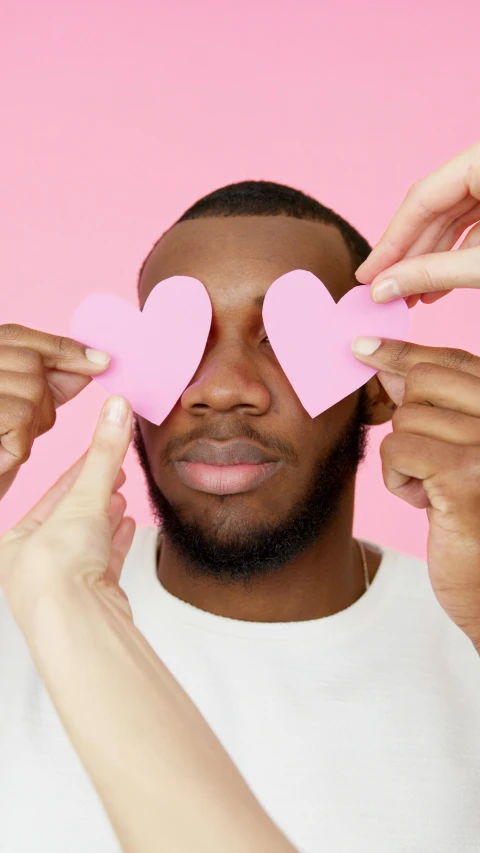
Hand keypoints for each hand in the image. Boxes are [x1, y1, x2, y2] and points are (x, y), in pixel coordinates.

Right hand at [0, 323, 110, 500]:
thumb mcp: (26, 407)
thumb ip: (55, 380)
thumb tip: (97, 360)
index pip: (18, 335)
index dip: (62, 348)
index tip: (103, 362)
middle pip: (31, 362)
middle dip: (45, 398)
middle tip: (27, 429)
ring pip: (32, 389)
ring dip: (35, 424)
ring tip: (11, 441)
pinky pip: (20, 416)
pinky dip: (22, 444)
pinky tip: (4, 455)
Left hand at [0, 395, 135, 634]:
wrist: (77, 624)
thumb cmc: (59, 571)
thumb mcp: (83, 497)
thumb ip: (104, 454)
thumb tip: (116, 409)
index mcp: (16, 542)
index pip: (52, 495)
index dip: (81, 470)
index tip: (101, 452)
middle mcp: (35, 565)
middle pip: (70, 518)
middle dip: (95, 494)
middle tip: (115, 473)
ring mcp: (65, 585)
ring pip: (87, 542)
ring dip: (106, 517)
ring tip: (121, 498)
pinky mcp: (92, 599)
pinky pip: (103, 564)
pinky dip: (116, 542)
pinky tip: (125, 528)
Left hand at [352, 336, 479, 648]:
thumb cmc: (472, 520)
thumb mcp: (453, 453)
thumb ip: (433, 406)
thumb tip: (387, 363)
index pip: (453, 360)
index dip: (403, 352)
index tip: (362, 347)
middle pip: (424, 381)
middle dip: (408, 419)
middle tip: (429, 461)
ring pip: (405, 418)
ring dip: (405, 458)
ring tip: (436, 490)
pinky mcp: (466, 474)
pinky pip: (397, 449)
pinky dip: (398, 479)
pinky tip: (427, 504)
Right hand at [354, 142, 479, 306]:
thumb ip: (433, 274)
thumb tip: (381, 290)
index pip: (421, 198)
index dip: (390, 241)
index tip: (366, 276)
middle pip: (435, 209)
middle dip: (409, 256)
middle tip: (382, 292)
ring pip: (452, 219)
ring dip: (428, 260)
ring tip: (406, 297)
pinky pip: (473, 225)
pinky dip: (453, 256)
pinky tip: (433, 288)